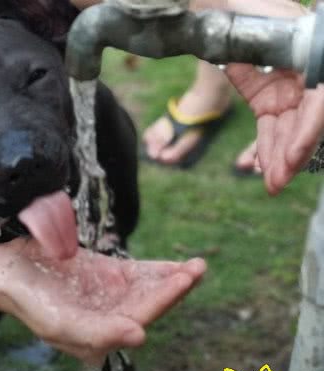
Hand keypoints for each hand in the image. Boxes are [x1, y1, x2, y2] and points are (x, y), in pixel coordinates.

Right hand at [0, 239, 205, 364]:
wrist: (9, 273)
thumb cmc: (29, 301)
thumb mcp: (60, 323)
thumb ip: (100, 332)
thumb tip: (140, 335)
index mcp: (99, 338)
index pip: (139, 318)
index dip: (163, 300)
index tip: (183, 279)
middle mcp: (108, 319)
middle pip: (150, 305)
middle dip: (175, 289)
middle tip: (197, 269)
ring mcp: (108, 296)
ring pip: (148, 289)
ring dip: (171, 279)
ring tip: (196, 266)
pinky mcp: (104, 275)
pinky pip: (137, 274)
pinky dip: (156, 270)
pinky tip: (175, 266)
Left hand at [220, 0, 321, 194]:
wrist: (225, 6)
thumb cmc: (249, 6)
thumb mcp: (270, 18)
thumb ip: (281, 39)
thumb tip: (300, 75)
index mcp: (315, 59)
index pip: (319, 103)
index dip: (308, 131)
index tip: (291, 156)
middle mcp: (306, 80)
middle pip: (304, 123)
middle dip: (292, 155)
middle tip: (277, 183)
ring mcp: (287, 92)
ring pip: (287, 131)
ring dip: (278, 158)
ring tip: (271, 185)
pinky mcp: (266, 100)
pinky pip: (269, 129)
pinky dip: (265, 148)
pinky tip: (261, 167)